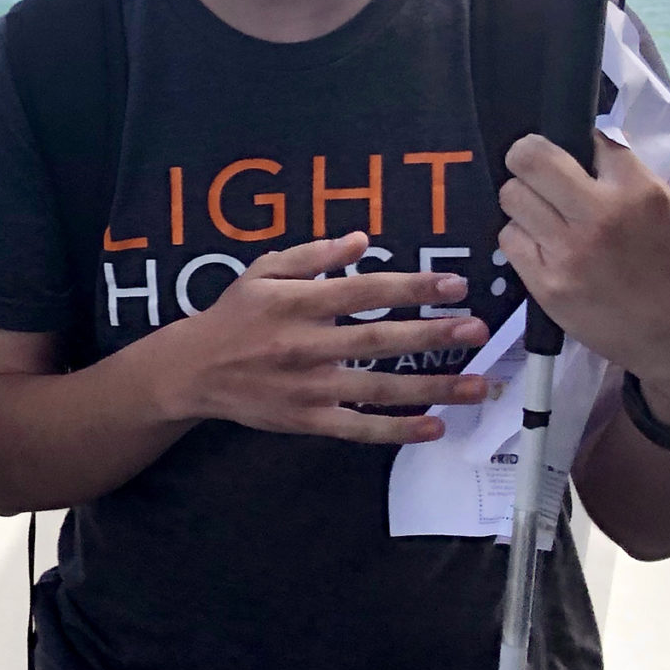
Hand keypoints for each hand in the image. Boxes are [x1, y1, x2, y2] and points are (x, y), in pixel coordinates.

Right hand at [150, 233, 488, 442]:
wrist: (191, 371)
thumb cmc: (233, 315)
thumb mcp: (263, 271)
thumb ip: (312, 254)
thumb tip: (362, 239)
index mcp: (297, 302)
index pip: (364, 291)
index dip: (412, 287)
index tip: (454, 284)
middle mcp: (305, 345)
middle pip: (378, 340)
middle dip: (432, 335)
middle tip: (477, 329)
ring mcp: (307, 387)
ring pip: (378, 388)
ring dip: (432, 387)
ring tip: (477, 384)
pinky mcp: (306, 420)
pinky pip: (358, 427)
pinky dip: (396, 429)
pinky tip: (434, 427)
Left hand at [500, 132, 669, 424]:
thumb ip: (630, 177)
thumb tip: (589, 146)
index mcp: (639, 191)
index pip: (588, 139)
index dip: (578, 144)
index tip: (577, 156)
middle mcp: (599, 216)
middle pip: (528, 159)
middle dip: (528, 158)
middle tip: (536, 171)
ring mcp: (567, 252)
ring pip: (511, 197)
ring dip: (524, 200)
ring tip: (544, 214)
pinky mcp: (545, 284)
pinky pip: (510, 240)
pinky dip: (522, 237)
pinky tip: (543, 246)